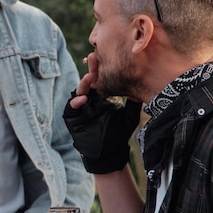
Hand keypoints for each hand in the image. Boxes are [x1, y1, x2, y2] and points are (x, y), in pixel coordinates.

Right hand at [63, 55, 141, 173]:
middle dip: (91, 70)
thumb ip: (132, 103)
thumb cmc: (118, 135)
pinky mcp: (73, 119)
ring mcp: (81, 109)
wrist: (109, 155)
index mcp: (101, 98)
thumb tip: (141, 87)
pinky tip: (82, 99)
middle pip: (88, 82)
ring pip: (78, 92)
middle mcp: (89, 101)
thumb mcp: (129, 117)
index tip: (106, 57)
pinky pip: (71, 108)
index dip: (101, 70)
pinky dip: (75, 102)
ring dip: (82, 84)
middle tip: (94, 57)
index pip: (100, 80)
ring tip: (89, 78)